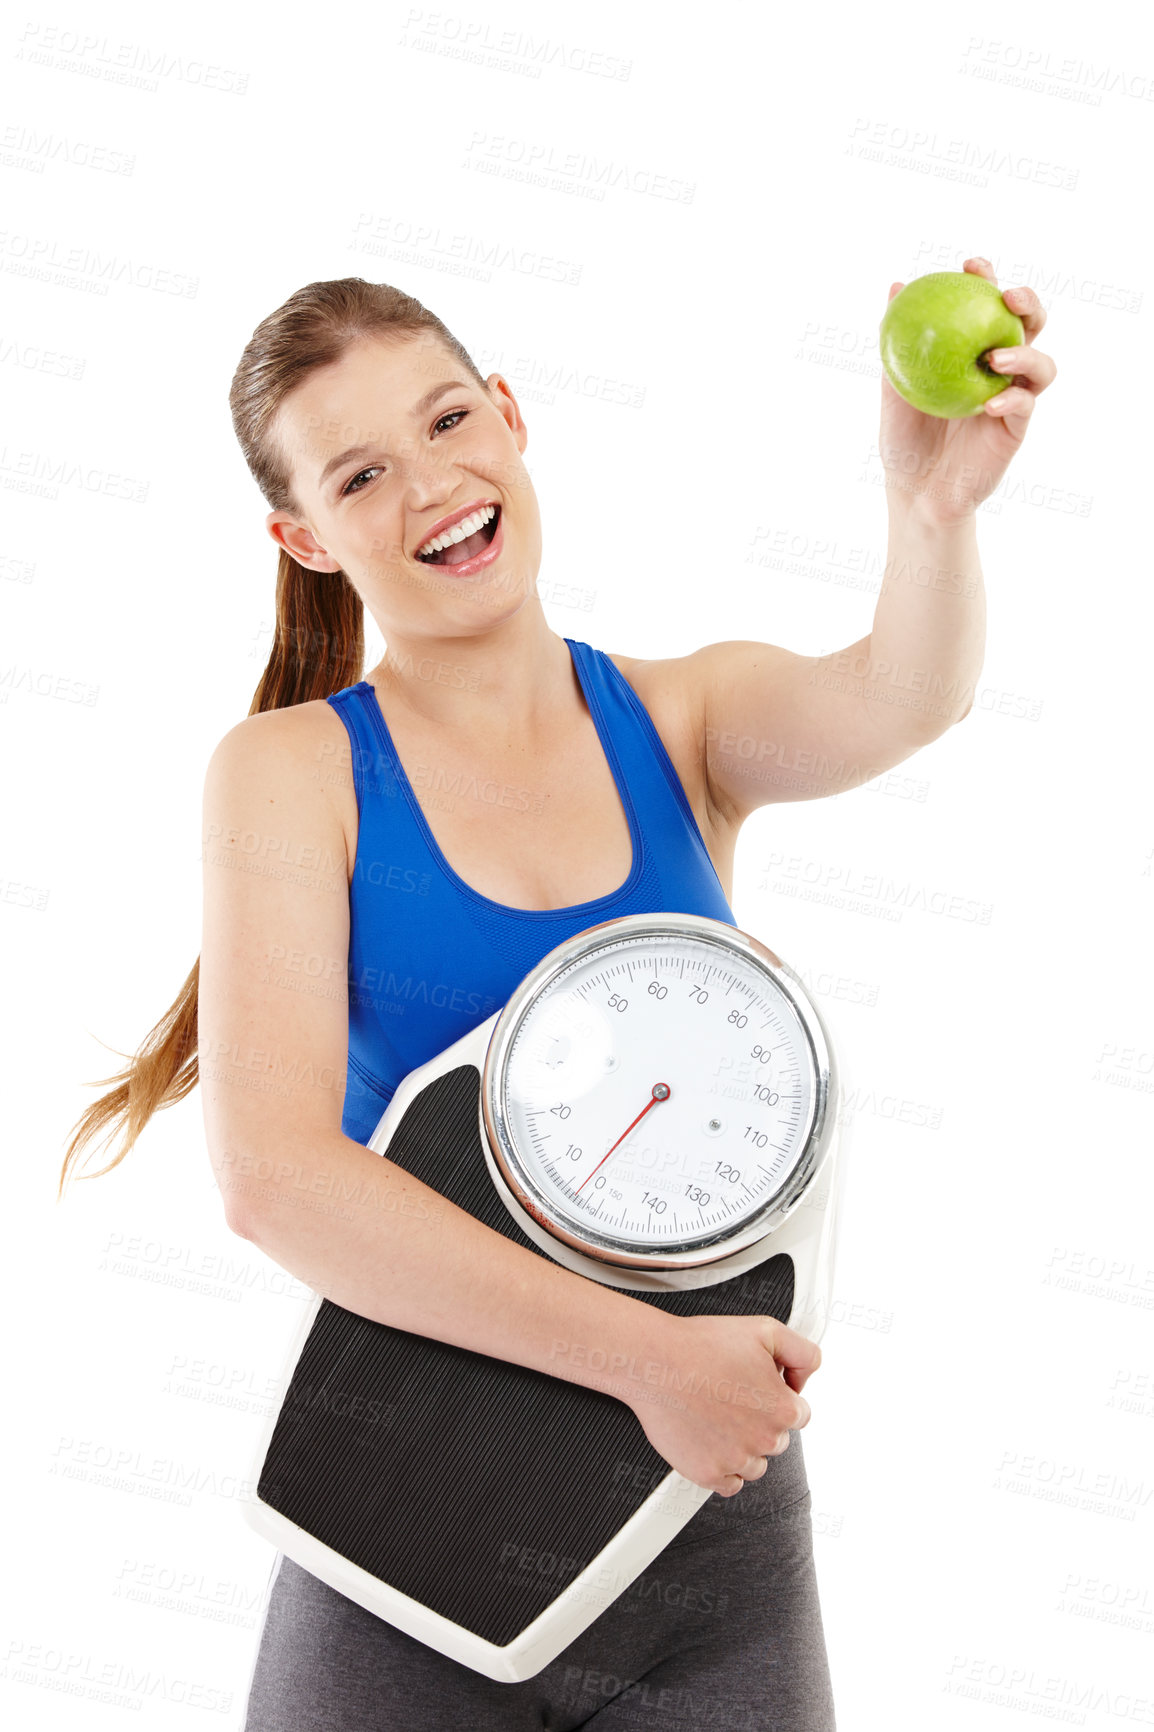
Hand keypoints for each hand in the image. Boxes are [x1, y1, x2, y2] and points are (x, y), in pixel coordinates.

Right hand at [627, 1312, 819, 1497]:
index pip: (798, 1414)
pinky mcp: (707, 1474)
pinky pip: (729, 1484)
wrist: (654, 1361)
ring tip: (717, 1416)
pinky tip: (710, 1440)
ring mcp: (735, 1460)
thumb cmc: (700, 1345)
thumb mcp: (765, 1330)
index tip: (757, 1389)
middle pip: (776, 1440)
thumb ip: (803, 1353)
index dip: (777, 1396)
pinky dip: (723, 1468)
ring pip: (755, 1464)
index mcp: (782, 1408)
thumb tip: (805, 1379)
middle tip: (731, 1397)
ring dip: (743, 1446)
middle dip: (760, 1421)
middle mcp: (763, 1439)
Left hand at [880, 255, 1057, 524]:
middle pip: (1029, 325)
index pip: (986, 305)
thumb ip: (898, 343)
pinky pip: (1025, 407)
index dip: (987, 278)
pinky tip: (991, 403)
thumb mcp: (893, 387)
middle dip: (1028, 302)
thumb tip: (894, 288)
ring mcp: (1012, 397)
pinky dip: (1012, 400)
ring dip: (1025, 355)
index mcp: (971, 349)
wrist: (914, 489)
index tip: (972, 265)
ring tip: (996, 358)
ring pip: (1040, 365)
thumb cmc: (903, 437)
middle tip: (1007, 296)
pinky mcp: (1017, 428)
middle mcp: (999, 368)